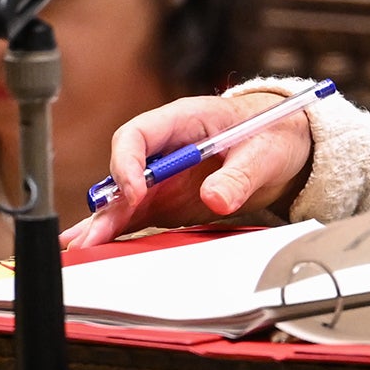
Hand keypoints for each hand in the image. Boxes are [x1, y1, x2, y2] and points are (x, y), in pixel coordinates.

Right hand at [59, 91, 311, 248]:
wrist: (286, 144)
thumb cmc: (273, 133)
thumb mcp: (264, 152)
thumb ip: (239, 175)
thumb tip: (216, 198)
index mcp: (182, 121)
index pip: (136, 135)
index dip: (127, 163)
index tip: (136, 192)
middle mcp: (165, 148)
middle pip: (123, 172)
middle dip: (108, 204)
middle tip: (93, 235)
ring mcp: (164, 176)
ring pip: (125, 198)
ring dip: (105, 222)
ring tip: (82, 248)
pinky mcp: (170, 200)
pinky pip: (139, 215)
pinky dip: (118, 231)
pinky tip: (94, 247)